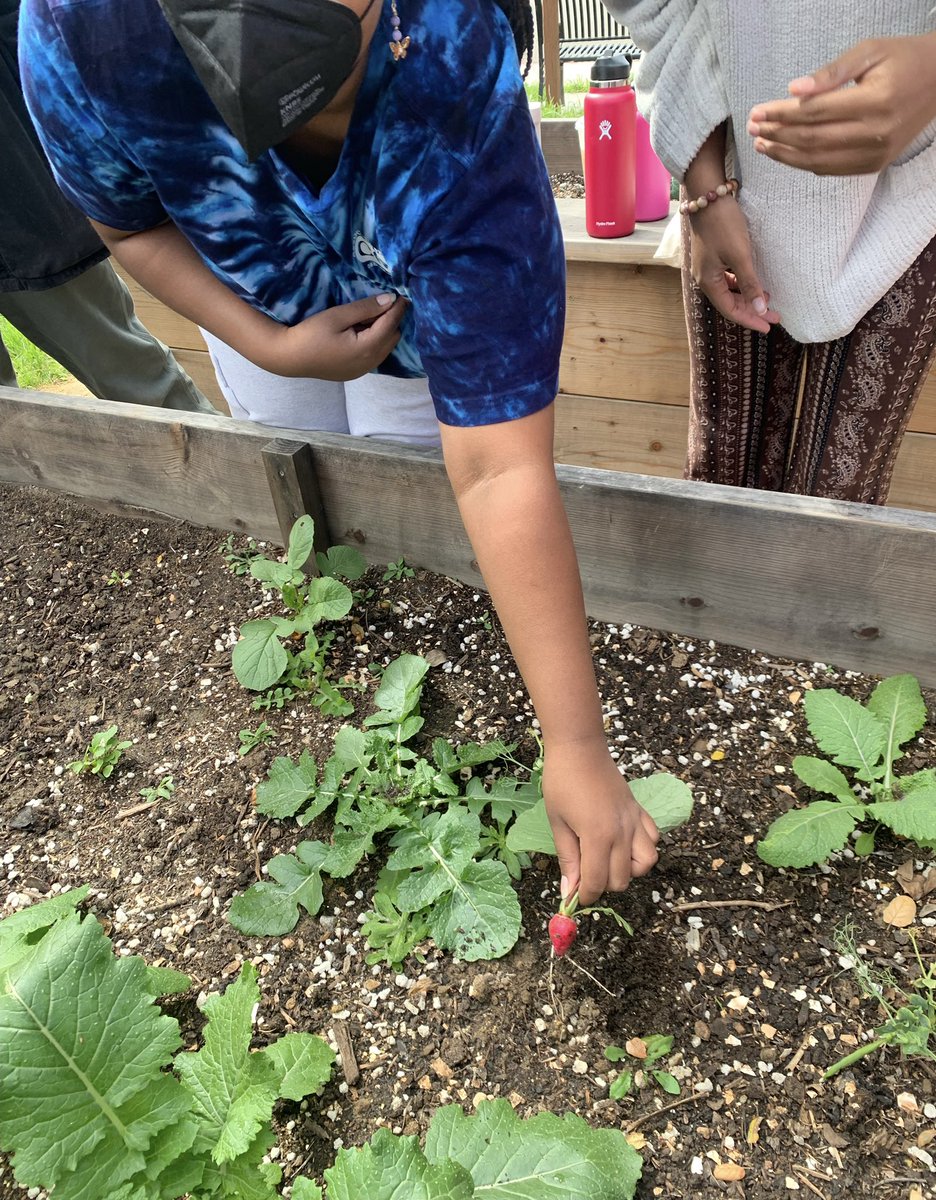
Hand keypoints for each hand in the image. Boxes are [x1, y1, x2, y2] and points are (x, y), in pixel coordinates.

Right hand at [258, 292, 406, 378]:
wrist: (290, 357)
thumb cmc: (311, 334)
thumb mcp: (338, 316)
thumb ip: (365, 308)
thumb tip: (390, 299)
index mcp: (367, 348)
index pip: (391, 324)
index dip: (398, 308)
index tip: (404, 295)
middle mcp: (370, 362)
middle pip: (392, 338)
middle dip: (392, 320)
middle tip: (384, 303)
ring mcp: (363, 370)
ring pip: (385, 348)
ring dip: (384, 331)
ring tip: (373, 315)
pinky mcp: (355, 373)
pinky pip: (375, 355)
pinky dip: (375, 342)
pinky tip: (363, 331)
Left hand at [543, 736, 659, 906]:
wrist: (580, 748)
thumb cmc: (562, 782)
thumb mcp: (557, 822)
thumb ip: (567, 858)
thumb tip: (568, 890)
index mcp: (598, 837)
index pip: (597, 881)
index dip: (585, 895)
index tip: (575, 896)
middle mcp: (622, 833)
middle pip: (622, 879)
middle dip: (603, 884)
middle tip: (586, 872)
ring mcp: (634, 821)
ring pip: (646, 863)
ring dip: (628, 869)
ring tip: (608, 859)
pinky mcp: (640, 810)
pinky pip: (653, 839)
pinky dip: (642, 848)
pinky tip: (624, 842)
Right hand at [686, 197, 781, 332]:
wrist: (708, 195)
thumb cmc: (723, 224)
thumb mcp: (740, 255)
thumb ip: (750, 284)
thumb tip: (761, 310)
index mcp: (709, 282)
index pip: (731, 311)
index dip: (751, 320)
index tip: (770, 326)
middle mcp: (705, 278)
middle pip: (730, 303)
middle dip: (753, 310)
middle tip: (775, 315)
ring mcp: (708, 268)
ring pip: (730, 291)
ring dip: (748, 297)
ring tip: (768, 300)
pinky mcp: (712, 257)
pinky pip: (728, 279)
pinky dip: (742, 284)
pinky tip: (754, 282)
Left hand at [748, 33, 935, 175]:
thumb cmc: (901, 59)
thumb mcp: (869, 52)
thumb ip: (830, 73)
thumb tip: (793, 90)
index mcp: (875, 101)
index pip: (815, 112)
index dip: (781, 114)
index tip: (757, 112)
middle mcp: (876, 132)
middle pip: (812, 139)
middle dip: (777, 135)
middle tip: (753, 129)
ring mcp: (875, 153)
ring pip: (818, 160)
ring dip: (785, 155)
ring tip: (762, 144)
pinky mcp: (875, 165)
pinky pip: (831, 169)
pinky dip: (805, 163)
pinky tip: (787, 154)